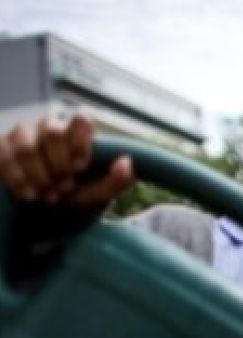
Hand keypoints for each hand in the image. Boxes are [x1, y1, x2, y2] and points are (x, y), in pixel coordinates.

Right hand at [0, 114, 133, 205]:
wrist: (44, 211)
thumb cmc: (75, 196)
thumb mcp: (98, 194)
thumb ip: (116, 181)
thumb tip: (127, 161)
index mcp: (76, 134)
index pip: (80, 119)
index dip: (80, 141)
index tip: (81, 167)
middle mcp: (49, 129)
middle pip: (52, 131)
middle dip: (59, 164)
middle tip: (65, 188)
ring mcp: (23, 136)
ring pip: (27, 147)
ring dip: (40, 175)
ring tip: (49, 196)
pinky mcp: (2, 148)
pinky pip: (5, 157)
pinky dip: (19, 179)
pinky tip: (29, 195)